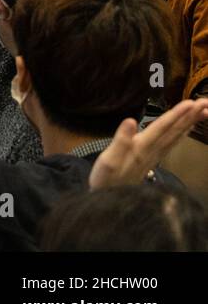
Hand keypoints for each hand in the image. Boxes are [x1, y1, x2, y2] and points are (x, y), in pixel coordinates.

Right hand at [90, 99, 207, 189]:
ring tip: (202, 111)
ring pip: (176, 137)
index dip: (176, 115)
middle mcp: (152, 151)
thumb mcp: (108, 160)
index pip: (162, 128)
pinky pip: (172, 143)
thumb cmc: (106, 179)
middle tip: (205, 102)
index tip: (191, 103)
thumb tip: (130, 120)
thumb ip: (120, 140)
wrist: (110, 201)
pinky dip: (182, 134)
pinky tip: (187, 128)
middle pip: (174, 131)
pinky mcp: (153, 159)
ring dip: (189, 123)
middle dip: (189, 116)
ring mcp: (155, 156)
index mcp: (142, 147)